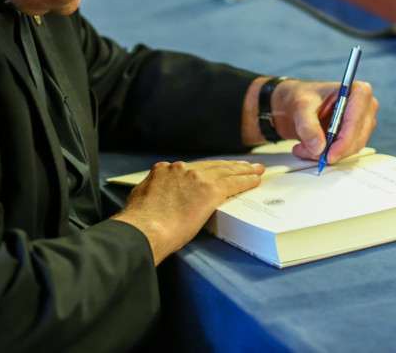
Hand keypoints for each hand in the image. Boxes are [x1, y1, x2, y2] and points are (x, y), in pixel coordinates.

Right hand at [111, 159, 263, 264]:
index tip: (215, 170)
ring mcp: (197, 178)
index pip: (192, 167)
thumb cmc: (139, 222)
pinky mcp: (210, 190)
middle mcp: (182, 169)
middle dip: (230, 165)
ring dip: (243, 170)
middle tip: (245, 165)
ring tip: (256, 170)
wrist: (144, 229)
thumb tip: (155, 196)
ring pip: (226, 171)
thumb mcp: (140, 196)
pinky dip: (247, 181)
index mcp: (165, 170)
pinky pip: (234, 183)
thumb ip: (153, 191)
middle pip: (212, 165)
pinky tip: (256, 180)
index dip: (207, 169)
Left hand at [266, 79, 376, 163]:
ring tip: (303, 148)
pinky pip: (345, 151)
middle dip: (332, 149)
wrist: (300, 102)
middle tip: (308, 152)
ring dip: (326, 153)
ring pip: (351, 148)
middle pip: (356, 138)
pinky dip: (327, 153)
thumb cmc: (304, 96)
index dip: (344, 142)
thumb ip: (308, 126)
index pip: (356, 122)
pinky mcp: (356, 135)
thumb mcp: (300, 107)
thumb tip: (318, 148)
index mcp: (358, 91)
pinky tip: (310, 148)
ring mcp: (363, 122)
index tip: (328, 155)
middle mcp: (366, 107)